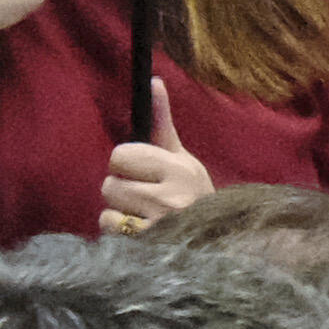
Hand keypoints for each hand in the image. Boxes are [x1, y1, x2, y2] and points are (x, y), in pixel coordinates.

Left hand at [99, 76, 211, 239]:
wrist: (221, 244)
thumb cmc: (196, 198)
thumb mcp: (184, 160)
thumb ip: (162, 124)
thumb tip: (153, 81)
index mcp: (179, 170)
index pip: (120, 156)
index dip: (126, 164)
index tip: (144, 174)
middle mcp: (169, 198)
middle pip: (109, 185)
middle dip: (122, 191)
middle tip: (145, 200)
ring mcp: (158, 227)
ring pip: (107, 211)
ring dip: (120, 214)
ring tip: (143, 218)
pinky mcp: (147, 248)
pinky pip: (111, 232)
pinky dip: (119, 234)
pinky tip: (140, 234)